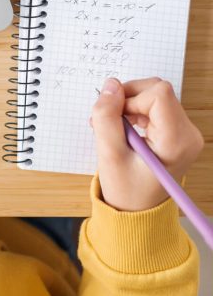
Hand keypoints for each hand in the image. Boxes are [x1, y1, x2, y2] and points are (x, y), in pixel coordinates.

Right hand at [91, 77, 203, 211]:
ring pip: (154, 95)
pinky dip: (135, 110)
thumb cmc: (125, 189)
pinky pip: (155, 104)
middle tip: (110, 120)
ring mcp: (185, 132)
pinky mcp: (177, 131)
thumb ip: (106, 117)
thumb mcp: (108, 153)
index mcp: (177, 141)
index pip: (159, 94)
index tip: (115, 117)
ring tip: (113, 127)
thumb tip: (111, 85)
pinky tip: (123, 128)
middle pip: (158, 90)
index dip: (131, 98)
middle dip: (128, 98)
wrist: (138, 211)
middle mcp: (188, 134)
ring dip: (129, 104)